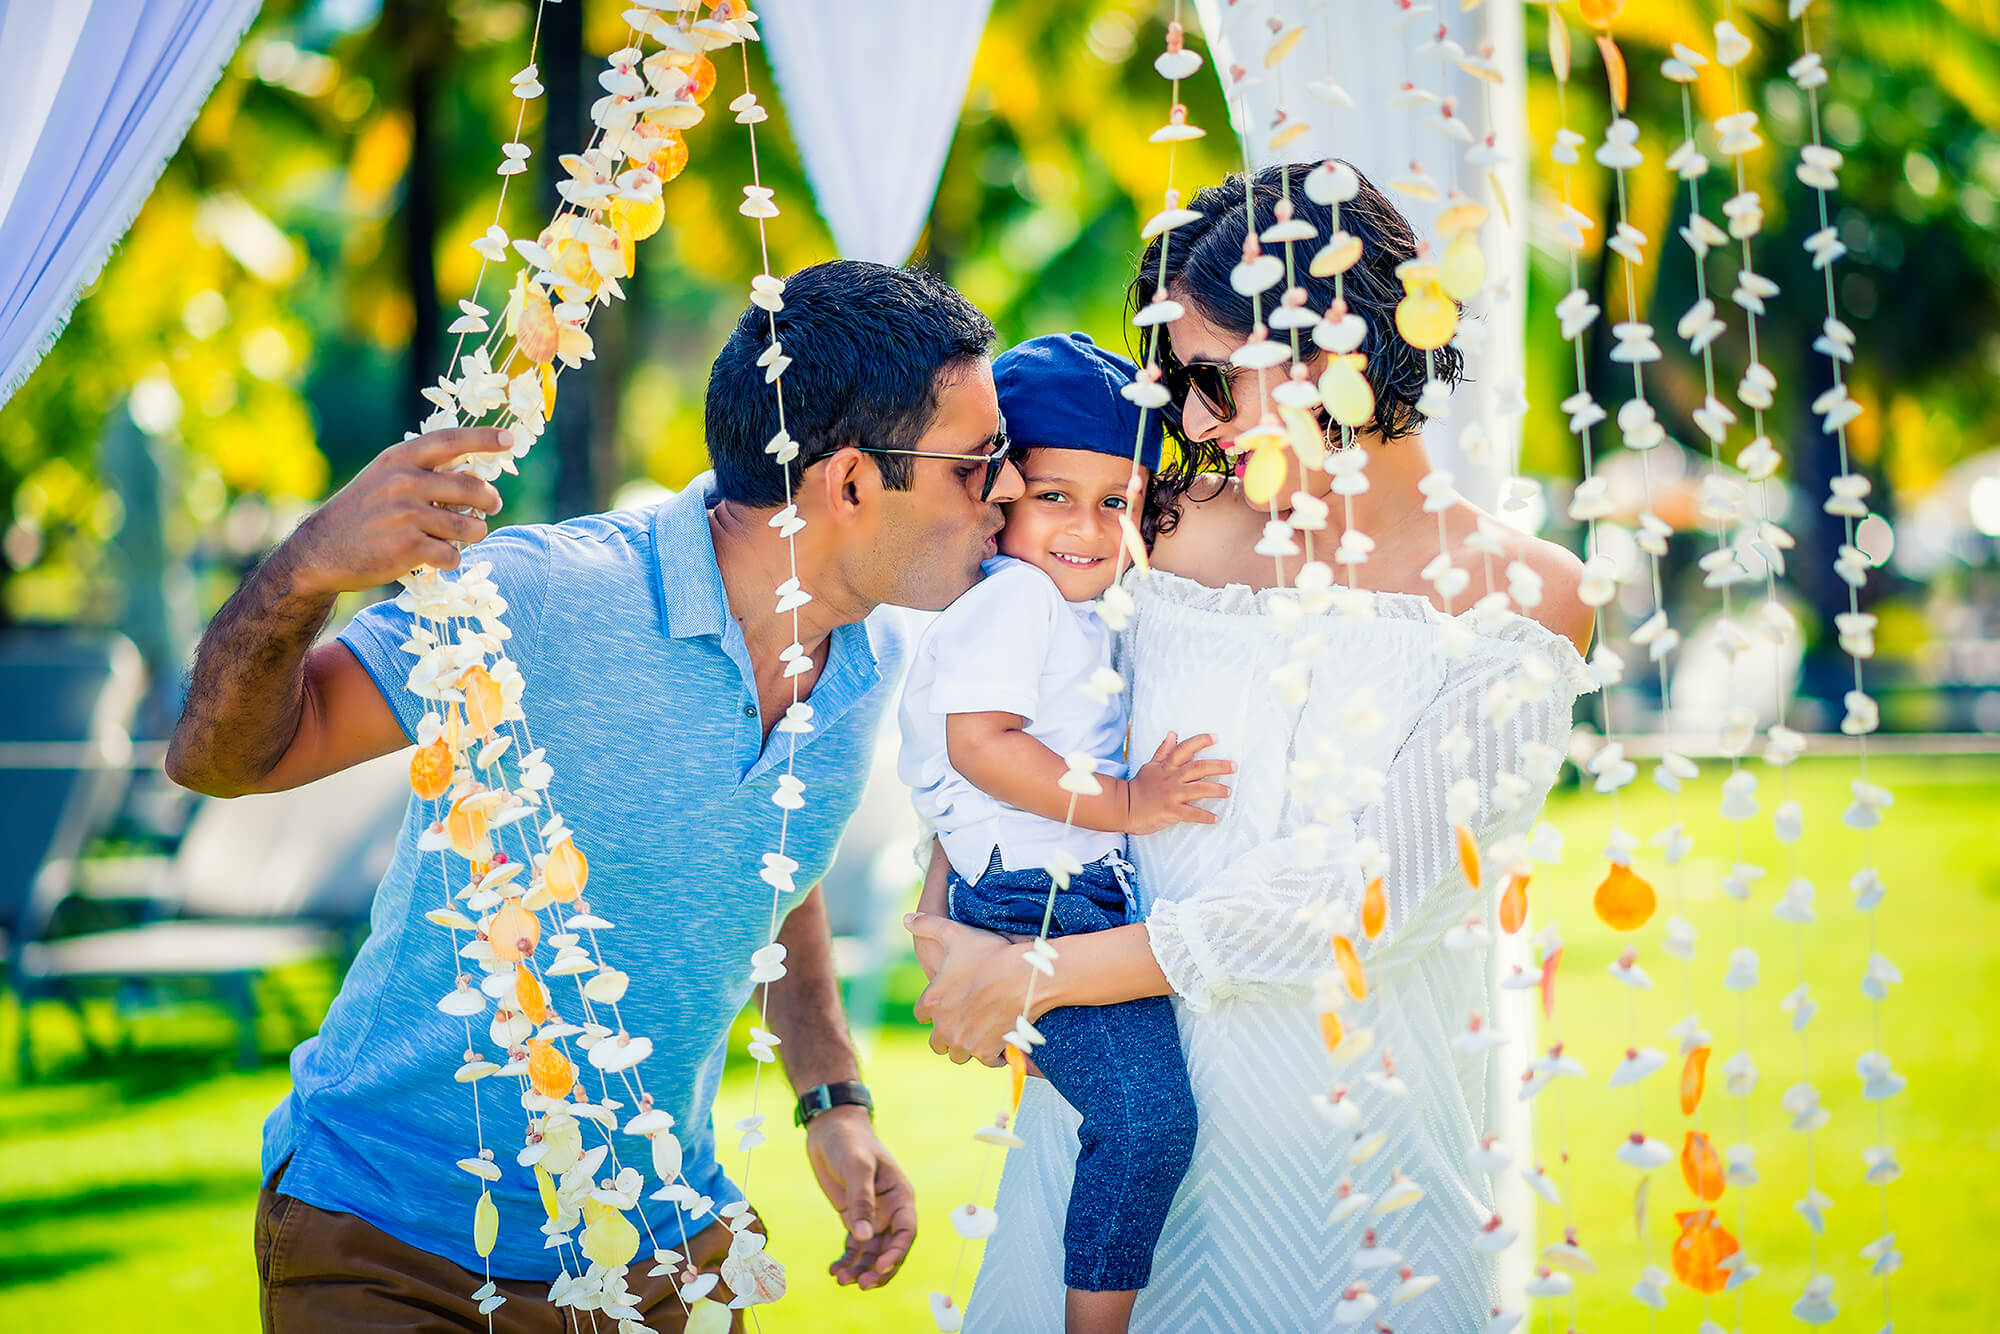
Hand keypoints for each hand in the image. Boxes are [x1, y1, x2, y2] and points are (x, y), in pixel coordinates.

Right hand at [276, 429, 507, 597]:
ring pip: (468, 526)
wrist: (321, 550)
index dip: (483, 439)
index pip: (450, 441)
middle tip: (492, 505)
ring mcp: (406, 515)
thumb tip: (474, 473)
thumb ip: (423, 471)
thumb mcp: (385, 477)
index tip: (510, 440)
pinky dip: (450, 559)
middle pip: (471, 488)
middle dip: (489, 499)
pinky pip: (452, 554)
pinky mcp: (408, 547)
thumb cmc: (362, 513)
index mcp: (400, 459)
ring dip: (474, 532)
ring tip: (463, 534)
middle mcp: (404, 482)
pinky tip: (436, 557)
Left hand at [804, 1106, 917, 1288]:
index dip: (896, 1253)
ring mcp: (871, 1216)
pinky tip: (834, 1270)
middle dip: (878, 1270)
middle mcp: (889, 1211)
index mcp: (900, 1197)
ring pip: (871, 1253)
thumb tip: (864, 1237)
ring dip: (859, 1269)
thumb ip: (861, 1201)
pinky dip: (846, 1260)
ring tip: (840, 1279)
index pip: (906, 1232)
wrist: (830, 1128)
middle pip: (890, 1249)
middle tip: (860, 1284)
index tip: (879, 1267)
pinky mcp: (853, 1218)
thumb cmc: (850, 1142)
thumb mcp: (857, 1167)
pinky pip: (854, 1247)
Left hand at [906, 912, 1027, 1066]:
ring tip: (980, 1035)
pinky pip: (985, 1061)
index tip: (945, 1005)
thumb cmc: (990, 954)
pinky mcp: (986, 1052)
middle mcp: (944, 1026)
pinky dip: (992, 1055)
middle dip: (947, 1035)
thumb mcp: (955, 933)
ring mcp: (965, 1041)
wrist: (1024, 976)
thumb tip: (906, 919)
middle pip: (937, 1042)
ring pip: (958, 1055)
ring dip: (966, 1047)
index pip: (920, 1015)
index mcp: (933, 1001)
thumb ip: (927, 926)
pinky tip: (1001, 1043)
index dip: (932, 1010)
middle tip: (963, 1024)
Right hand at [1125, 731, 1233, 833]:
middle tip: (1233, 766)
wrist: (1124, 807)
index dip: (1200, 742)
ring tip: (1228, 792)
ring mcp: (1171, 794)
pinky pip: (1190, 814)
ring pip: (1197, 789)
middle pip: (1197, 768)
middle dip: (1217, 766)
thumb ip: (1164, 751)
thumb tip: (1173, 734)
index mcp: (1167, 766)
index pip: (1184, 749)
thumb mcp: (1151, 765)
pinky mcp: (1169, 811)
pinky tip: (1215, 819)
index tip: (1215, 738)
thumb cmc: (1140, 787)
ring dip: (1215, 790)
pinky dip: (1203, 816)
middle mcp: (1171, 778)